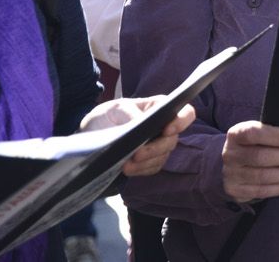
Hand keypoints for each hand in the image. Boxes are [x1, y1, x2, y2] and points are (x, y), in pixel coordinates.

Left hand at [79, 97, 195, 176]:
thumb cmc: (107, 116)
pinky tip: (127, 169)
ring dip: (145, 162)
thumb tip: (140, 122)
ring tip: (126, 165)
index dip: (181, 121)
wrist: (94, 136)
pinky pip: (153, 168)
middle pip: (173, 140)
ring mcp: (159, 145)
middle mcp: (165, 127)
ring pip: (163, 156)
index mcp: (160, 108)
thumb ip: (129, 112)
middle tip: (137, 154)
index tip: (167, 130)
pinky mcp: (151, 161)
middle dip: (155, 148)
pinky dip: (141, 170)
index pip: (185, 113)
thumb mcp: (114, 108)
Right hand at [221, 121, 278, 203]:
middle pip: (259, 156)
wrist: (232, 164)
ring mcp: (231, 174)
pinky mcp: (235, 190)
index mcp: (236, 134)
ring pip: (261, 176)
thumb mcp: (258, 133)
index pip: (252, 133)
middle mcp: (230, 154)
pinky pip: (260, 191)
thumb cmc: (254, 144)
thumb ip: (272, 134)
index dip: (272, 136)